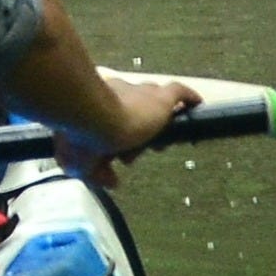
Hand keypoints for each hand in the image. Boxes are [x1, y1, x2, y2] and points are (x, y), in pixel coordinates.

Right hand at [51, 74, 199, 183]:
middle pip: (133, 109)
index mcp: (96, 107)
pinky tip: (196, 103)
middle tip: (133, 153)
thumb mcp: (80, 164)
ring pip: (153, 102)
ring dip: (157, 120)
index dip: (116, 138)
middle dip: (135, 131)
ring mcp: (141, 94)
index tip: (114, 154)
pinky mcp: (161, 97)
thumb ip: (97, 174)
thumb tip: (113, 182)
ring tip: (162, 138)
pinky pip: (179, 92)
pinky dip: (187, 98)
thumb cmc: (81, 139)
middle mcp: (118, 95)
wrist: (93, 118)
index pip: (111, 117)